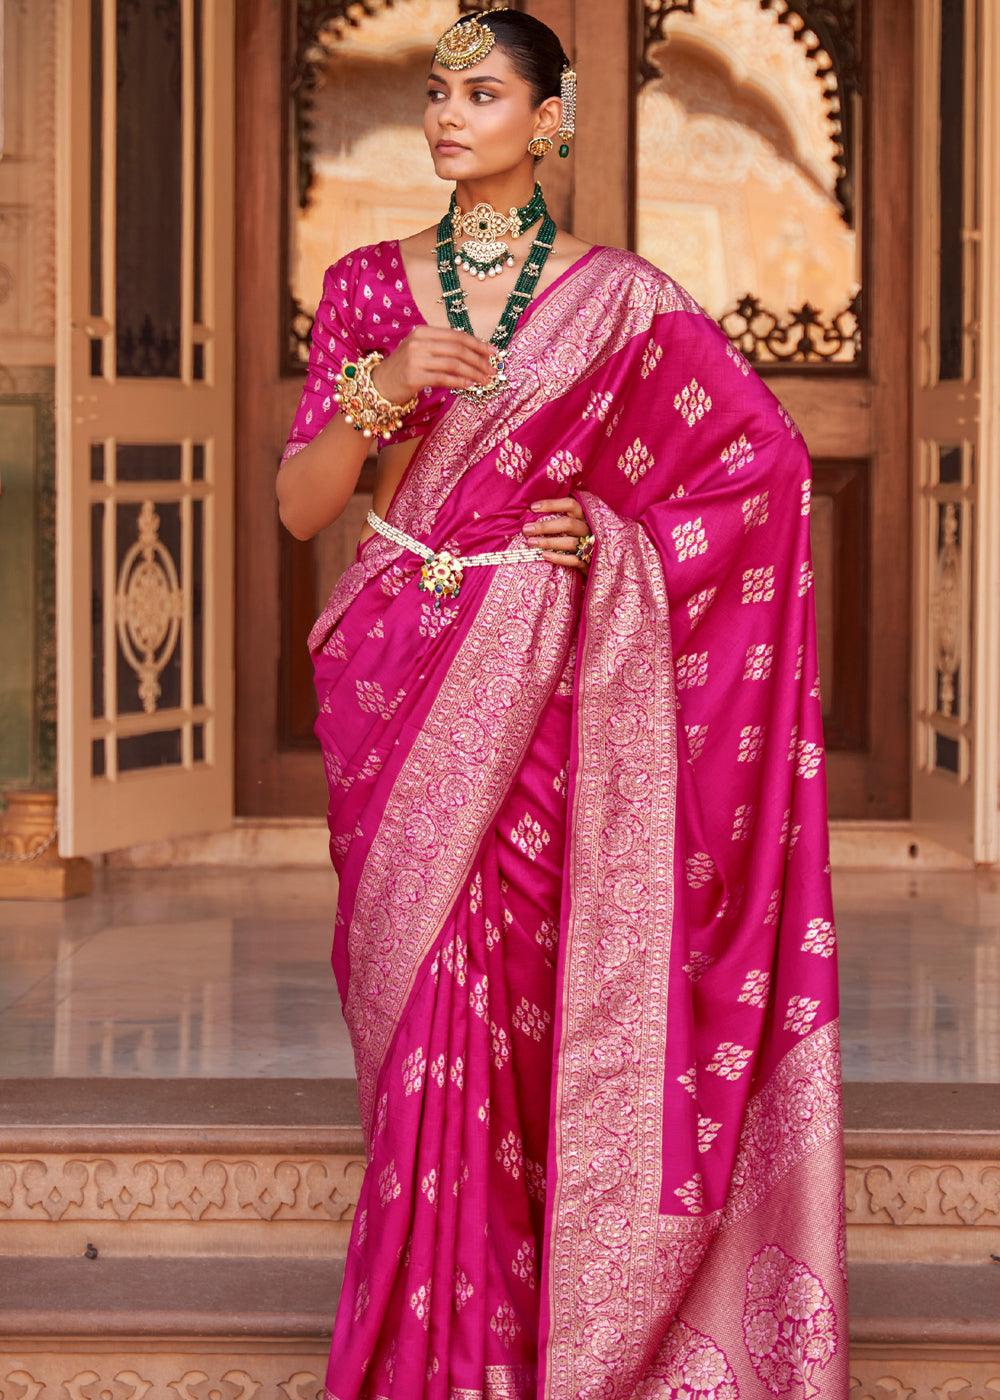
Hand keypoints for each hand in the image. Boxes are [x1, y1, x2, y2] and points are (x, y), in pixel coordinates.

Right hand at [371, 325, 496, 401]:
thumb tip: (476, 354)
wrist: (379, 384)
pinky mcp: (414, 376)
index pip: (456, 335)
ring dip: (473, 372)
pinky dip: (460, 381)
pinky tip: (470, 385)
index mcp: (423, 331)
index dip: (478, 343)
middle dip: (479, 359)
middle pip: (457, 349)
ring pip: (453, 363)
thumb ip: (443, 348)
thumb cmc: (404, 368)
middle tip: (492, 370)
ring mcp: (415, 359)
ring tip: (485, 380)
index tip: (493, 353)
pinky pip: (444, 378)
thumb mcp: (421, 350)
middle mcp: (419, 342)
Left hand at [521, 496, 592, 571]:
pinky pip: (574, 560)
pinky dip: (558, 558)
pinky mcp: (589, 562)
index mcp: (585, 515)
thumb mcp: (572, 524)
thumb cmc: (578, 537)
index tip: (533, 507)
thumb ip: (556, 517)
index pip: (570, 504)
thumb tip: (527, 513)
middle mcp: (589, 528)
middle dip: (545, 526)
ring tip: (531, 542)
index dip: (552, 504)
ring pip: (570, 542)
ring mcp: (590, 545)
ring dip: (548, 542)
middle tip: (527, 529)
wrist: (600, 560)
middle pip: (568, 524)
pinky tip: (544, 555)